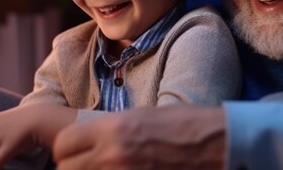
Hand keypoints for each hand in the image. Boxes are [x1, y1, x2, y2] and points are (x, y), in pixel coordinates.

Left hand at [53, 105, 226, 169]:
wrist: (220, 144)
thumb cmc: (186, 125)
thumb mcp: (143, 117)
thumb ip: (110, 132)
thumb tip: (89, 144)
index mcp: (113, 129)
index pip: (62, 143)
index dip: (68, 148)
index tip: (77, 150)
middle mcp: (112, 155)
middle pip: (66, 168)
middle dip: (75, 166)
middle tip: (93, 163)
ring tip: (108, 169)